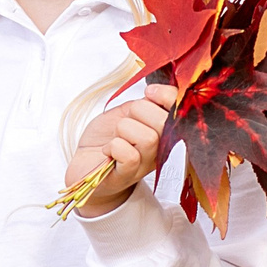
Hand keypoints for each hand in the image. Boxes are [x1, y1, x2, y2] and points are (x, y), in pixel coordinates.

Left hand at [65, 83, 177, 216]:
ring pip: (148, 138)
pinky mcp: (127, 175)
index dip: (168, 95)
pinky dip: (114, 147)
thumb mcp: (128, 112)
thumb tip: (157, 91)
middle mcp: (160, 149)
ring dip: (124, 130)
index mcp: (164, 130)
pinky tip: (108, 150)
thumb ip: (146, 103)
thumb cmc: (106, 137)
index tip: (149, 91)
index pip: (181, 110)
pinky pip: (130, 156)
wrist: (85, 162)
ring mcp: (145, 164)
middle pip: (165, 122)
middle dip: (140, 111)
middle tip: (126, 119)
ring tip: (115, 137)